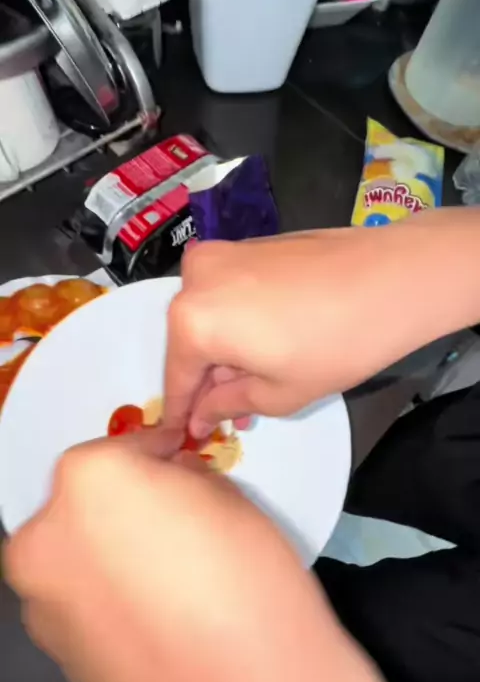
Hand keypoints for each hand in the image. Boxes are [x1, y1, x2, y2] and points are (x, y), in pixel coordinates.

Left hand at [5, 426, 435, 681]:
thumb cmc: (249, 590)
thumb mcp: (228, 498)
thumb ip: (184, 478)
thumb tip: (173, 481)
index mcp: (90, 481)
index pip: (120, 447)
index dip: (156, 452)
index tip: (174, 458)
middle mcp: (50, 537)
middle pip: (86, 502)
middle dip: (127, 505)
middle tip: (175, 518)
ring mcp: (46, 600)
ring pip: (80, 555)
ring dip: (115, 553)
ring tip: (172, 572)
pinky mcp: (58, 653)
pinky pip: (83, 604)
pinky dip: (111, 598)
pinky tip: (161, 612)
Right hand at [165, 210, 479, 438]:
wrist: (392, 278)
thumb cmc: (334, 345)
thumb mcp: (277, 393)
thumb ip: (225, 404)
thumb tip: (199, 415)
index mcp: (191, 320)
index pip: (176, 378)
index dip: (179, 414)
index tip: (179, 438)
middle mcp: (195, 278)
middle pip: (190, 342)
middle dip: (208, 380)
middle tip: (230, 415)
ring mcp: (222, 253)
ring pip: (210, 315)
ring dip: (225, 351)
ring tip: (254, 384)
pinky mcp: (248, 244)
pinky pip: (228, 293)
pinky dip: (238, 321)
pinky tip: (266, 344)